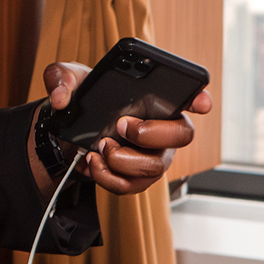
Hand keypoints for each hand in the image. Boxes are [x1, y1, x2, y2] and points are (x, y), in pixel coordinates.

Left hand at [40, 61, 213, 195]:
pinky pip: (131, 185)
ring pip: (155, 166)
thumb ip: (62, 77)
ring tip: (100, 146)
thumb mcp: (67, 80)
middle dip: (152, 132)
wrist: (65, 133)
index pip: (189, 98)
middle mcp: (162, 128)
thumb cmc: (80, 101)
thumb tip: (62, 97)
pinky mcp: (136, 177)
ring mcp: (152, 155)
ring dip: (123, 158)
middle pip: (182, 135)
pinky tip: (92, 162)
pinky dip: (107, 177)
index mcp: (154, 99)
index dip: (200, 99)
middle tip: (120, 126)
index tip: (201, 102)